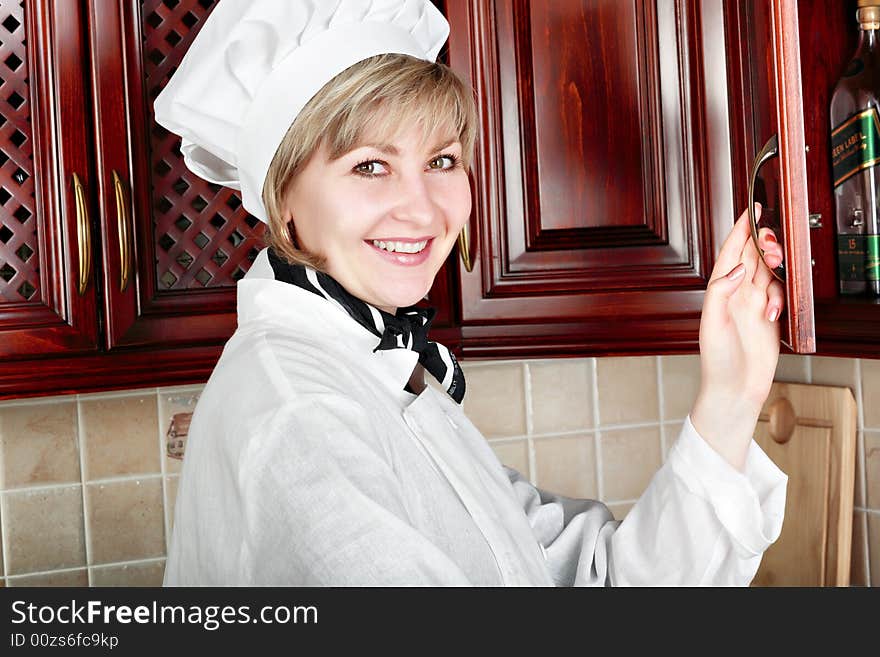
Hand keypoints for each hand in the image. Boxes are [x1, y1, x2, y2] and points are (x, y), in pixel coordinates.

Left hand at [690, 203, 783, 470]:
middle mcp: (735, 296)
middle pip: (752, 257)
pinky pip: (779, 296)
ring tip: (775, 269)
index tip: (752, 209)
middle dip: (764, 244)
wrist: (734, 391)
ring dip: (774, 267)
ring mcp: (753, 306)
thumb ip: (721, 292)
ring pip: (768, 273)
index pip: (730, 253)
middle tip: (772, 245)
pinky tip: (773, 313)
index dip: (740, 230)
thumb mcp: (712, 323)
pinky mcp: (768, 319)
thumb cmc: (716, 361)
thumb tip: (738, 268)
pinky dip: (780, 299)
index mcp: (719, 292)